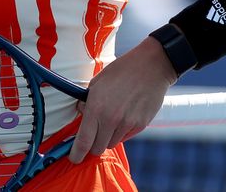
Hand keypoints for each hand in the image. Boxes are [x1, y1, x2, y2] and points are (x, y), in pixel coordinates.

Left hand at [68, 36, 177, 163]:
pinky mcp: (140, 125)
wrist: (151, 67)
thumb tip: (82, 114)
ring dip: (107, 137)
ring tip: (110, 119)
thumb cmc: (121, 71)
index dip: (76, 154)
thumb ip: (87, 101)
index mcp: (97, 108)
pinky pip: (125, 137)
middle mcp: (111, 120)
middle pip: (97, 149)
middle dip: (92, 146)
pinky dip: (120, 132)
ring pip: (111, 143)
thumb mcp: (97, 82)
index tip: (74, 158)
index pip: (83, 141)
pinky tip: (123, 116)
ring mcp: (127, 124)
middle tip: (92, 136)